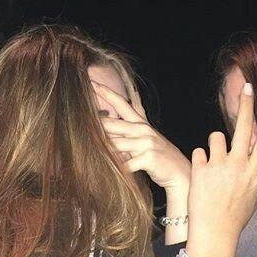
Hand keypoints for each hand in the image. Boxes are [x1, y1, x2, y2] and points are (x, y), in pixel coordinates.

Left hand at [92, 81, 190, 196]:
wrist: (180, 173)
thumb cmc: (159, 158)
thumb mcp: (146, 139)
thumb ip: (131, 129)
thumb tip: (110, 123)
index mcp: (141, 124)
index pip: (122, 104)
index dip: (107, 93)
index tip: (91, 83)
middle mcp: (143, 130)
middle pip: (113, 123)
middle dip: (96, 122)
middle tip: (76, 115)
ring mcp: (146, 143)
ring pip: (116, 144)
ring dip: (102, 149)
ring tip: (84, 148)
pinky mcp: (148, 157)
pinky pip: (126, 163)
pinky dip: (117, 169)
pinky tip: (108, 172)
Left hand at [186, 83, 256, 256]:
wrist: (214, 234)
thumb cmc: (233, 218)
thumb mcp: (252, 197)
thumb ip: (252, 175)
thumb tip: (255, 162)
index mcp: (255, 173)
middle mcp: (239, 165)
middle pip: (244, 128)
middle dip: (247, 104)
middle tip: (247, 87)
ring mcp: (220, 166)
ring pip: (215, 137)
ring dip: (213, 146)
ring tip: (213, 165)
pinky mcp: (200, 169)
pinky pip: (199, 151)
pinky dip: (199, 161)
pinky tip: (200, 176)